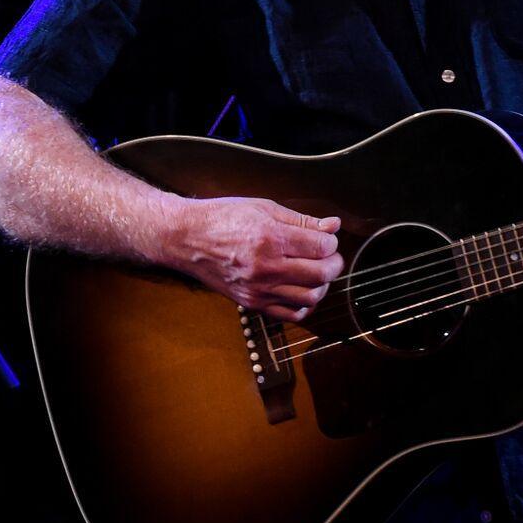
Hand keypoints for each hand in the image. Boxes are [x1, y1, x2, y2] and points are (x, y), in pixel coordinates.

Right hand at [165, 197, 343, 321]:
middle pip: (321, 274)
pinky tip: (301, 289)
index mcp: (271, 238)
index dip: (331, 242)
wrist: (188, 239)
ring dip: (322, 285)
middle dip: (334, 263)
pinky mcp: (252, 303)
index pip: (322, 247)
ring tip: (316, 271)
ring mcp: (259, 289)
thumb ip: (301, 220)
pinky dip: (304, 305)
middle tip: (330, 256)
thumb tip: (332, 226)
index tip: (326, 238)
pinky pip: (290, 314)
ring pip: (310, 297)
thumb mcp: (264, 208)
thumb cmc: (224, 218)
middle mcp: (266, 267)